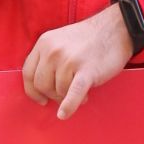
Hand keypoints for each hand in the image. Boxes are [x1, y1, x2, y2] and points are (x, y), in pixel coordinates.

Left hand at [22, 4, 134, 118]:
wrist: (115, 29)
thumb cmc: (88, 39)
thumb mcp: (59, 40)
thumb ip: (47, 58)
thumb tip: (40, 88)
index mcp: (44, 42)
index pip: (28, 72)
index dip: (32, 90)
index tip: (41, 99)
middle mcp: (53, 50)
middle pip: (41, 85)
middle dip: (53, 95)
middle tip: (66, 93)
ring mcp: (69, 60)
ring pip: (58, 91)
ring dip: (68, 97)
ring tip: (82, 90)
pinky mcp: (86, 71)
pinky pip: (72, 93)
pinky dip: (68, 106)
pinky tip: (64, 114)